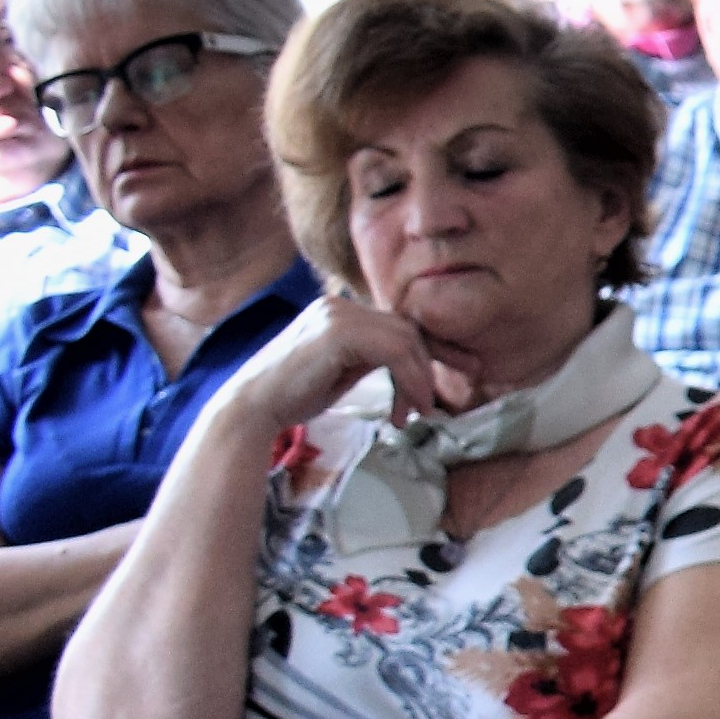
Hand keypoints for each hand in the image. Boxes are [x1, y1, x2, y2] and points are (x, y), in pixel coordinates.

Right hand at [240, 288, 464, 428]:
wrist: (253, 407)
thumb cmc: (294, 395)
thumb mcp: (344, 370)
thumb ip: (373, 358)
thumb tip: (412, 365)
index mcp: (340, 311)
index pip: (399, 323)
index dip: (436, 346)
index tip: (466, 367)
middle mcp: (339, 305)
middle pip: (407, 330)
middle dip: (432, 366)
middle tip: (434, 405)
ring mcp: (337, 315)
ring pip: (405, 340)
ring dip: (419, 380)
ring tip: (418, 412)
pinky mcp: (337, 332)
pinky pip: (394, 351)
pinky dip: (410, 380)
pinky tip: (407, 408)